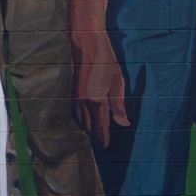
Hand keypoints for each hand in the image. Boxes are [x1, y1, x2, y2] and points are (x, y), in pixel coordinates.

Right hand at [70, 30, 130, 149]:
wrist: (87, 47)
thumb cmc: (107, 62)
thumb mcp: (119, 82)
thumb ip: (119, 105)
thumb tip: (123, 124)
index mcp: (97, 101)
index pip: (100, 128)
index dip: (104, 139)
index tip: (107, 148)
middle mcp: (83, 103)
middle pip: (89, 128)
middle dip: (96, 136)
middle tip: (106, 142)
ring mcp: (76, 99)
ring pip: (81, 122)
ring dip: (89, 129)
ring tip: (98, 133)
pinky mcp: (72, 95)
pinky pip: (76, 114)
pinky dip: (82, 120)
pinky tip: (89, 119)